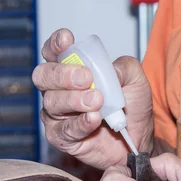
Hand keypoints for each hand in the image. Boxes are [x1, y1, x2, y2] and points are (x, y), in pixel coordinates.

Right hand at [33, 28, 153, 169]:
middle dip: (63, 74)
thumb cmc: (131, 108)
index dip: (55, 44)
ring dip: (75, 100)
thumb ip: (125, 68)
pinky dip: (80, 123)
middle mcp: (58, 90)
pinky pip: (63, 130)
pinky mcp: (61, 137)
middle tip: (86, 78)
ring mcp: (57, 114)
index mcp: (71, 69)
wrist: (137, 140)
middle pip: (43, 75)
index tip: (67, 40)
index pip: (53, 52)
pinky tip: (94, 119)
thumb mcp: (136, 80)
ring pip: (52, 102)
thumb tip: (110, 70)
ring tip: (98, 101)